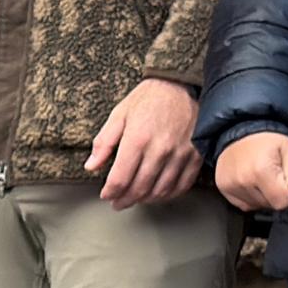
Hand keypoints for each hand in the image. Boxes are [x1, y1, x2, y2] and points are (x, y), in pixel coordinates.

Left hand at [87, 76, 207, 208]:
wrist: (180, 84)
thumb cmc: (148, 98)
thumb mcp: (119, 114)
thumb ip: (104, 142)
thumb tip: (91, 166)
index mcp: (137, 139)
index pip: (120, 178)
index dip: (111, 192)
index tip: (106, 195)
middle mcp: (160, 149)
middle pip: (140, 188)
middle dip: (125, 200)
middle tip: (118, 203)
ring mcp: (180, 154)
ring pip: (161, 190)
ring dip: (145, 200)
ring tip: (136, 199)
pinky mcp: (195, 155)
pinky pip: (182, 185)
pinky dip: (168, 195)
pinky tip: (158, 194)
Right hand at [214, 129, 287, 214]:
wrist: (241, 129)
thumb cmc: (269, 140)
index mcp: (261, 171)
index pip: (282, 202)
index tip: (287, 180)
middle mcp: (243, 180)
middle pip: (269, 205)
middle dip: (276, 194)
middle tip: (274, 176)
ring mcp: (230, 185)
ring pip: (257, 206)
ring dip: (263, 196)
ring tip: (261, 177)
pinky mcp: (223, 187)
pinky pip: (244, 205)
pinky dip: (251, 198)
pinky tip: (252, 182)